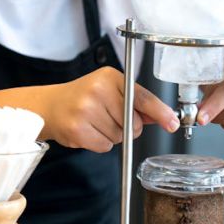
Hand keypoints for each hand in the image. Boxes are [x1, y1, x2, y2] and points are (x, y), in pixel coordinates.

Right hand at [41, 67, 179, 152]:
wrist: (51, 106)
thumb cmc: (83, 97)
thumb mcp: (110, 90)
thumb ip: (136, 103)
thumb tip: (162, 116)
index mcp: (110, 77)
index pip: (142, 97)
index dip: (160, 112)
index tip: (172, 123)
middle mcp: (97, 91)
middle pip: (133, 123)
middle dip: (127, 126)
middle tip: (108, 117)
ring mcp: (86, 110)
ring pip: (120, 137)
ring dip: (112, 135)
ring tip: (95, 122)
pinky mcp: (78, 130)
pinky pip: (105, 146)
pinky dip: (100, 143)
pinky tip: (88, 131)